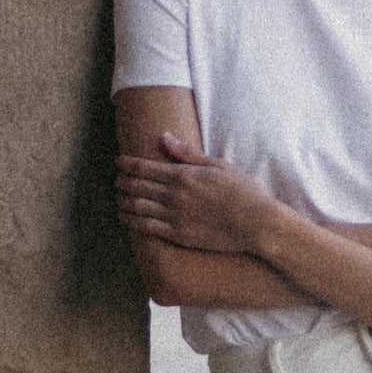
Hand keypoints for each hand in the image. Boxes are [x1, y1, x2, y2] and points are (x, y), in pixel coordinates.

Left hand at [115, 131, 293, 275]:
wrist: (255, 222)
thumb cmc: (241, 190)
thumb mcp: (217, 164)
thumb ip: (187, 153)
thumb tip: (164, 137)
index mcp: (183, 175)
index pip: (145, 167)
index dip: (127, 164)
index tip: (118, 162)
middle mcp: (174, 195)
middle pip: (137, 186)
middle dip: (122, 182)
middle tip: (116, 180)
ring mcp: (174, 216)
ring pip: (137, 208)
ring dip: (123, 202)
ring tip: (118, 199)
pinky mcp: (178, 235)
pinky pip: (147, 228)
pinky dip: (132, 222)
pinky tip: (127, 219)